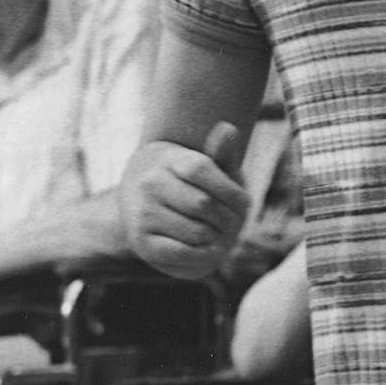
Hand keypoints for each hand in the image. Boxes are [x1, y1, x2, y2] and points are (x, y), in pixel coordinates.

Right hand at [117, 123, 247, 276]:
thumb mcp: (210, 168)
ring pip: (199, 232)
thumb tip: (229, 128)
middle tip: (233, 224)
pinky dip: (205, 256)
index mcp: (168, 159)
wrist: (153, 213)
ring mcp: (142, 212)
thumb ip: (222, 153)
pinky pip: (185, 254)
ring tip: (218, 235)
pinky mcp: (142, 242)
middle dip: (230, 219)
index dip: (233, 193)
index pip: (203, 169)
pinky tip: (207, 248)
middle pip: (205, 204)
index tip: (244, 204)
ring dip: (219, 239)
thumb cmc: (193, 188)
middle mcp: (149, 183)